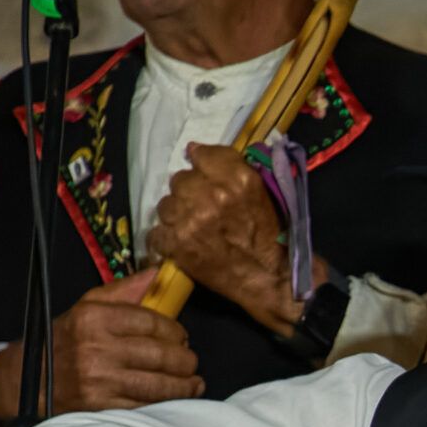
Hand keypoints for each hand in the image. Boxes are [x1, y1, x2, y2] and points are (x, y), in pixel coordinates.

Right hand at [0, 269, 202, 420]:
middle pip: (161, 354)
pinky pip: (146, 405)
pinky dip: (167, 402)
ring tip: (193, 381)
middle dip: (185, 359)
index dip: (176, 331)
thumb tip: (158, 272)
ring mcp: (100, 381)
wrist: (28, 381)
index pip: (152, 322)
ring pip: (159, 384)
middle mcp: (96, 349)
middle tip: (190, 361)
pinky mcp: (102, 407)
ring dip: (185, 384)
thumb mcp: (87, 307)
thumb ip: (125, 290)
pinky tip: (177, 397)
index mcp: (94, 318)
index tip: (182, 337)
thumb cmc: (64, 340)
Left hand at [149, 143, 298, 334]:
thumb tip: (193, 150)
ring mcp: (192, 220)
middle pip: (180, 180)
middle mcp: (213, 195)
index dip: (202, 167)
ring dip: (176, 215)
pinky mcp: (177, 245)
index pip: (202, 155)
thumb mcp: (262, 192)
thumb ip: (231, 167)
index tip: (206, 178)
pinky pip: (156, 232)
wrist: (269, 277)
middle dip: (189, 193)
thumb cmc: (269, 235)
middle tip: (204, 210)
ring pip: (165, 204)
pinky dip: (167, 239)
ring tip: (194, 228)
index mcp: (238, 179)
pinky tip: (184, 244)